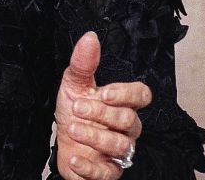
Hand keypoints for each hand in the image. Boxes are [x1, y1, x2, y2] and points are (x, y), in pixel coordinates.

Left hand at [54, 32, 149, 179]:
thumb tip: (90, 37)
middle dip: (102, 113)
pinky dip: (90, 167)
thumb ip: (83, 63)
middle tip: (77, 108)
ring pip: (120, 145)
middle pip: (128, 120)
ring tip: (73, 128)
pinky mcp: (109, 171)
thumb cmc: (75, 112)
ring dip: (94, 136)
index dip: (126, 94)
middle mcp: (126, 128)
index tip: (104, 92)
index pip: (141, 96)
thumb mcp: (74, 85)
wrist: (63, 143)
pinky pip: (107, 173)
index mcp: (122, 103)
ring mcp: (119, 151)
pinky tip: (76, 157)